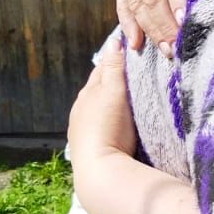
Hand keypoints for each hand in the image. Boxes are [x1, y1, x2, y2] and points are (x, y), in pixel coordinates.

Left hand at [67, 42, 136, 172]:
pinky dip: (109, 122)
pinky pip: (100, 127)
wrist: (101, 171)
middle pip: (98, 90)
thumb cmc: (109, 128)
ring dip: (110, 104)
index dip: (115, 60)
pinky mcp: (89, 149)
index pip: (101, 69)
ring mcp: (82, 131)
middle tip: (132, 76)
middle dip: (112, 82)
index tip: (129, 53)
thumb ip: (114, 68)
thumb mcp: (113, 92)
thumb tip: (114, 41)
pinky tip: (118, 126)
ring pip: (98, 109)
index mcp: (86, 94)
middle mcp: (80, 111)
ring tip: (127, 102)